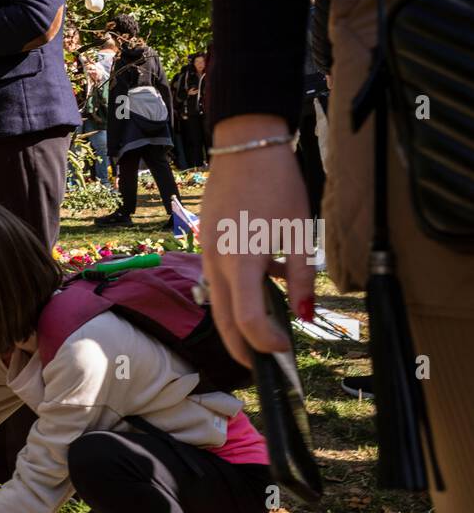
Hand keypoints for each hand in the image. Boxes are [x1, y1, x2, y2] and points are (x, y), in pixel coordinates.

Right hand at [199, 114, 316, 366]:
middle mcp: (217, 266)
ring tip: (266, 331)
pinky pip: (220, 282)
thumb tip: (304, 315)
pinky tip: (265, 284)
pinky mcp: (208, 247)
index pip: (248, 321)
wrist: (244, 148)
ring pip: (219, 304)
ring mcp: (207, 257)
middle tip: (265, 364)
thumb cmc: (276, 185)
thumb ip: (301, 278)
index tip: (286, 349)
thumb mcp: (299, 233)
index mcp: (241, 264)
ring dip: (239, 324)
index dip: (266, 343)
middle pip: (225, 322)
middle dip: (244, 348)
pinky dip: (238, 296)